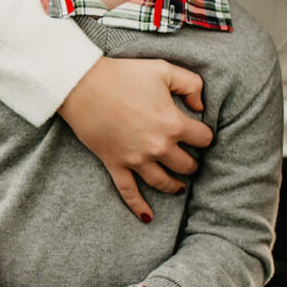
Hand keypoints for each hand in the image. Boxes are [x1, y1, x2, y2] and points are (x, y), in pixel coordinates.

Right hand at [56, 56, 211, 222]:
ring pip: (163, 182)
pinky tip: (148, 217)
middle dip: (191, 162)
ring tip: (179, 185)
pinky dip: (139, 207)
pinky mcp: (116, 164)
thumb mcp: (164, 69)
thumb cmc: (123, 74)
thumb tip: (200, 105)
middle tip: (190, 158)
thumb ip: (191, 84)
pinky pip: (129, 192)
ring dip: (175, 185)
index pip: (203, 138)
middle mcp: (158, 147)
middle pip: (187, 165)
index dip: (204, 134)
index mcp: (173, 124)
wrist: (82, 85)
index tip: (199, 131)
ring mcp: (136, 159)